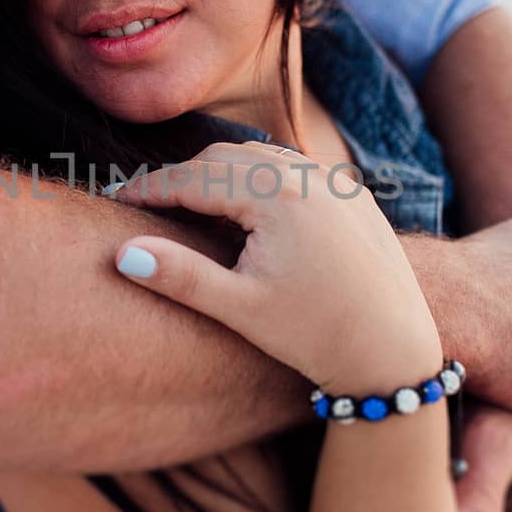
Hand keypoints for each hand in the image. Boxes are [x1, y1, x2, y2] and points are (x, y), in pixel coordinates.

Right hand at [107, 141, 440, 390]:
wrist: (397, 352)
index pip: (195, 179)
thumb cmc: (318, 335)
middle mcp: (310, 176)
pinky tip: (242, 207)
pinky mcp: (355, 196)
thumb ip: (180, 277)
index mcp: (278, 197)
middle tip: (144, 201)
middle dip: (181, 176)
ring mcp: (336, 182)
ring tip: (186, 202)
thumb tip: (123, 253)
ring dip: (219, 174)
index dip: (150, 188)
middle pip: (225, 158)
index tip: (115, 200)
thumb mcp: (241, 308)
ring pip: (261, 159)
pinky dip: (258, 178)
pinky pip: (294, 170)